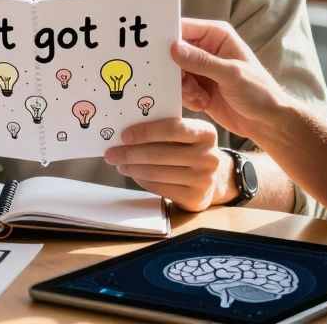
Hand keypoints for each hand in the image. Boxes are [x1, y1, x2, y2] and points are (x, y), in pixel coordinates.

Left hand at [104, 118, 231, 211]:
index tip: (124, 135)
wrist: (214, 179)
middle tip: (111, 153)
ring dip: (133, 168)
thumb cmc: (190, 150)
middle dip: (130, 153)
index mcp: (206, 133)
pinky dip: (142, 181)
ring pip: (157, 172)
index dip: (146, 131)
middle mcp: (209, 156)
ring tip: (119, 164)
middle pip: (160, 153)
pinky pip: (160, 188)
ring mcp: (204, 179)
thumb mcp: (186, 136)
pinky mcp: (195, 197)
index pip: (173, 128)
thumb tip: (126, 134)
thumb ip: (165, 131)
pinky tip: (134, 174)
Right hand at [171, 18, 285, 139]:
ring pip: (174, 73)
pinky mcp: (197, 87)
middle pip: (173, 52)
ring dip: (183, 87)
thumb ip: (202, 61)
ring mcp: (200, 69)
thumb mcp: (231, 74)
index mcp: (216, 35)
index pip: (183, 28)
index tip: (154, 51)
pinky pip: (179, 89)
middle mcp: (205, 49)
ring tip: (200, 96)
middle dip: (175, 70)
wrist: (266, 122)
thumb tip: (174, 48)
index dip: (167, 37)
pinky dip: (187, 98)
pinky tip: (203, 103)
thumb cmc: (259, 92)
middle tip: (186, 83)